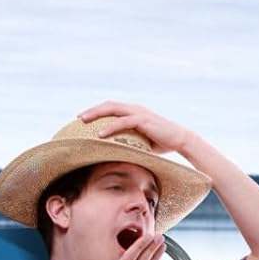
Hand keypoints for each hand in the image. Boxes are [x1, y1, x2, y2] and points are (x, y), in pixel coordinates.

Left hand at [78, 100, 193, 157]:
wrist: (180, 140)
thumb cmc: (162, 143)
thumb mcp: (142, 141)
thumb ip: (130, 142)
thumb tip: (117, 154)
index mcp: (134, 112)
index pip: (112, 108)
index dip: (98, 111)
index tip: (84, 118)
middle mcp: (135, 109)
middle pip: (109, 105)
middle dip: (92, 110)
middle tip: (78, 118)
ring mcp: (139, 113)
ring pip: (113, 109)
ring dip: (96, 114)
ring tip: (83, 121)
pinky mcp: (143, 120)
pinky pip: (123, 122)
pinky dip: (110, 127)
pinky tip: (100, 134)